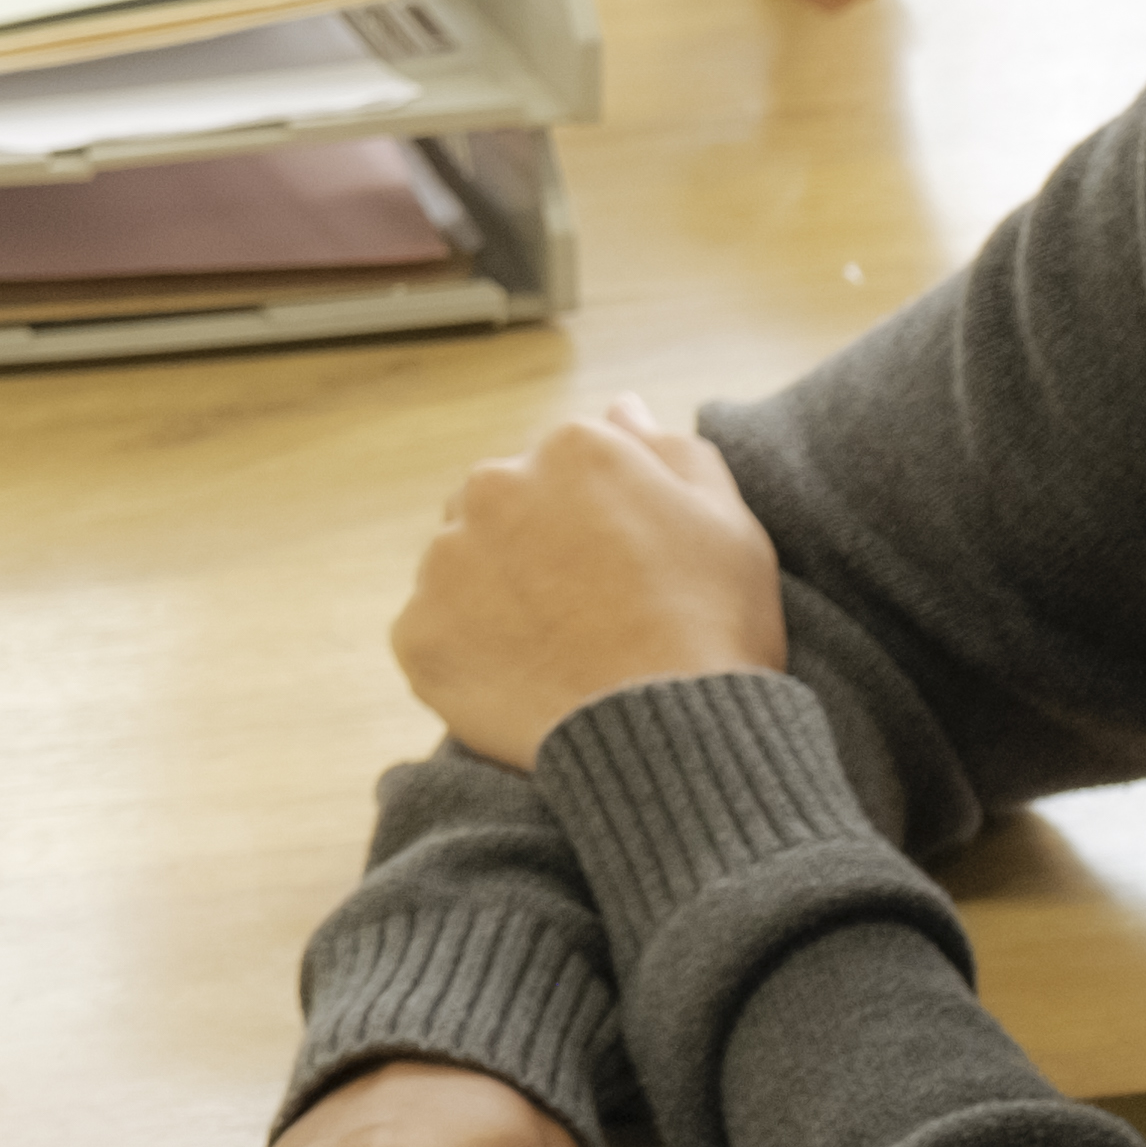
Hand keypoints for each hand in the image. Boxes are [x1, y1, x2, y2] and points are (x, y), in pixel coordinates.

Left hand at [394, 395, 786, 773]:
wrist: (674, 737)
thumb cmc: (715, 627)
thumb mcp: (727, 521)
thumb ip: (672, 451)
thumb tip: (623, 408)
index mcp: (573, 449)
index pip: (562, 471)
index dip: (595, 525)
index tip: (622, 573)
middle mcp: (495, 486)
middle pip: (499, 506)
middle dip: (531, 547)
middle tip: (587, 616)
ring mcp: (448, 560)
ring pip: (461, 566)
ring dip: (493, 597)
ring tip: (557, 654)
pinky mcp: (418, 632)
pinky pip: (434, 633)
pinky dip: (467, 656)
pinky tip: (523, 684)